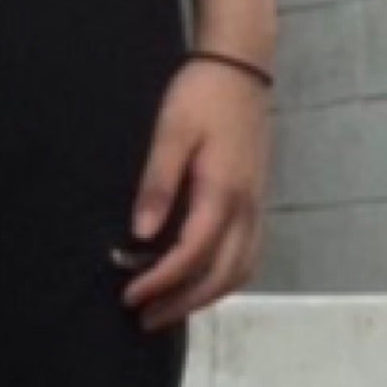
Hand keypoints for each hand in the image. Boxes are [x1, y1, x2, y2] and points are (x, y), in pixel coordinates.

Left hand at [123, 60, 271, 331]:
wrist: (242, 67)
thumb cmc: (201, 96)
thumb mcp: (171, 133)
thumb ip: (158, 184)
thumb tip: (141, 234)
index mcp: (222, 194)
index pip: (191, 255)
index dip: (160, 282)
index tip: (129, 296)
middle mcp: (245, 210)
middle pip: (219, 277)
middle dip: (181, 303)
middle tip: (145, 318)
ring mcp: (256, 210)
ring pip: (239, 273)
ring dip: (205, 298)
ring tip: (170, 308)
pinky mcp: (257, 205)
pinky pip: (246, 258)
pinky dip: (223, 280)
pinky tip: (200, 282)